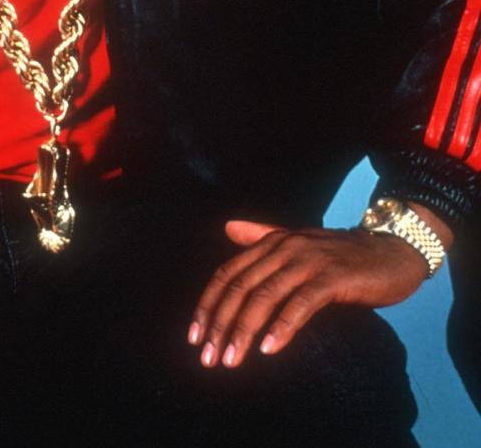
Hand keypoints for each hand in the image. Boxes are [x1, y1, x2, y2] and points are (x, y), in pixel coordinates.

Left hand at [188, 218, 433, 368]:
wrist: (392, 249)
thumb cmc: (343, 254)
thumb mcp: (298, 243)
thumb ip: (261, 237)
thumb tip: (228, 228)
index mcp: (272, 242)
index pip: (227, 273)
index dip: (208, 305)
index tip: (195, 336)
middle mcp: (284, 248)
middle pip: (240, 287)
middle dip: (220, 324)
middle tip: (208, 357)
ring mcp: (308, 261)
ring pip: (265, 296)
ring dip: (244, 330)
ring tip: (231, 360)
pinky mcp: (332, 278)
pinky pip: (301, 303)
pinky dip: (282, 326)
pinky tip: (269, 348)